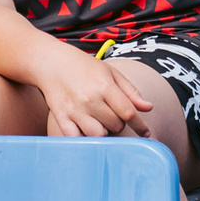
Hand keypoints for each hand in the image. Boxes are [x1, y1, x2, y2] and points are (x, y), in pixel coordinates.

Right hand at [36, 52, 152, 138]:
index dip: (140, 126)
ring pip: (99, 135)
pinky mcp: (61, 117)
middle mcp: (90, 99)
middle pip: (116, 125)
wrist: (51, 62)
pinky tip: (86, 130)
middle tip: (112, 116)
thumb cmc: (84, 67)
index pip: (129, 113)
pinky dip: (84, 138)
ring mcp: (75, 110)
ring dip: (104, 132)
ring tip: (100, 123)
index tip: (146, 133)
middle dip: (119, 123)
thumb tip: (148, 108)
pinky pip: (77, 138)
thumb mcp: (110, 73)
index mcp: (105, 86)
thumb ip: (130, 92)